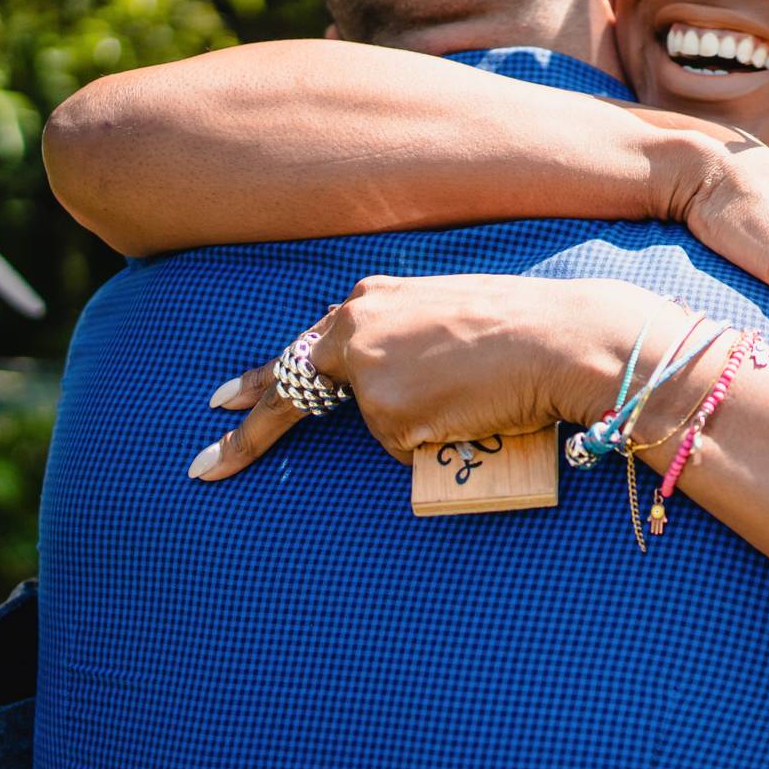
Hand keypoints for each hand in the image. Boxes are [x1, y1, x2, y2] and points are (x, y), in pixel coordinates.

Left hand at [187, 274, 638, 479]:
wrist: (565, 339)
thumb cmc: (528, 329)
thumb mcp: (453, 318)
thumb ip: (407, 341)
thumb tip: (391, 388)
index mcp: (371, 300)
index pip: (302, 346)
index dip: (259, 379)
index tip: (223, 399)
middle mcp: (355, 329)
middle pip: (290, 389)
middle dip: (248, 433)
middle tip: (203, 467)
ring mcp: (368, 371)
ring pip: (381, 427)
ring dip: (422, 425)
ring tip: (476, 396)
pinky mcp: (389, 413)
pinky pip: (407, 449)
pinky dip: (438, 442)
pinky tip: (473, 412)